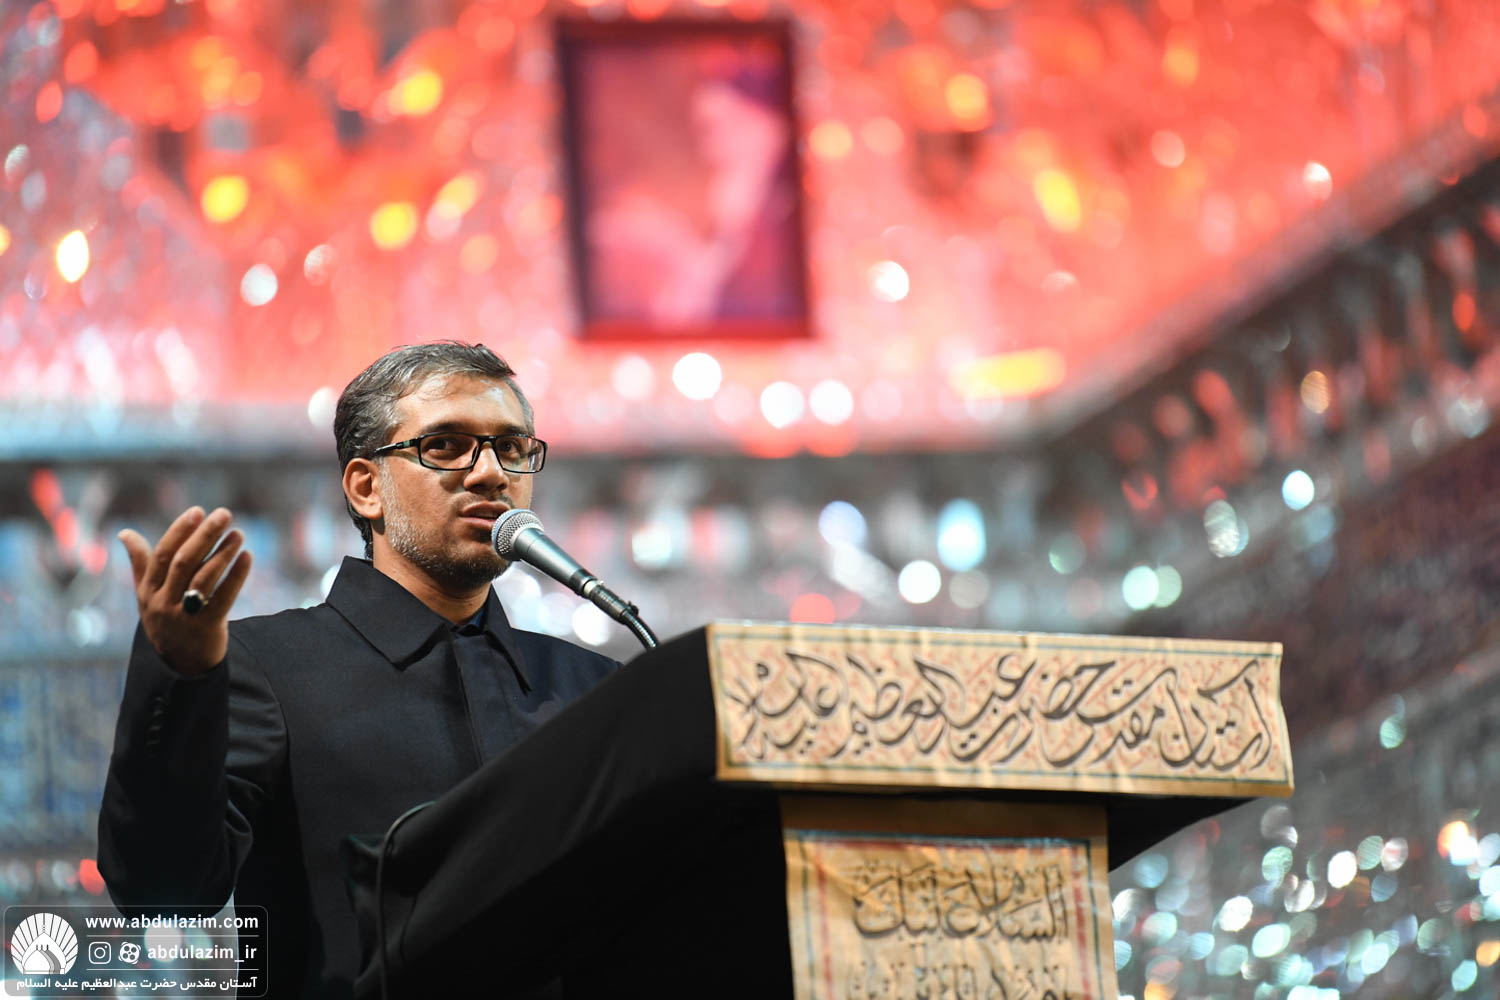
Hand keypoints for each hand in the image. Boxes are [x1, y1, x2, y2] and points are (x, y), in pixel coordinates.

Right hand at [119, 506, 253, 675]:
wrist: (179, 664)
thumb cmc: (164, 620)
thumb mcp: (146, 595)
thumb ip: (140, 564)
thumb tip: (124, 533)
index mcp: (148, 591)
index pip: (162, 555)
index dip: (179, 531)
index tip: (198, 511)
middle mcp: (163, 602)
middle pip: (184, 562)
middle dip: (204, 535)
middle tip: (224, 514)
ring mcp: (184, 616)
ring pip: (204, 578)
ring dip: (223, 553)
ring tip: (238, 533)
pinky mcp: (207, 628)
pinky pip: (224, 598)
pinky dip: (237, 576)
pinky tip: (247, 557)